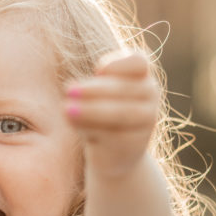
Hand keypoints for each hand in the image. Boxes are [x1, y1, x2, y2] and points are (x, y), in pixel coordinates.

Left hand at [64, 51, 160, 177]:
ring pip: (120, 113)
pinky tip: (74, 124)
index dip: (117, 63)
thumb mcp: (95, 95)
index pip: (138, 62)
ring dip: (91, 109)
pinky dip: (89, 128)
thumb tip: (71, 89)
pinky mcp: (133, 145)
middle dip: (94, 89)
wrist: (114, 154)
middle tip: (68, 90)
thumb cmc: (101, 113)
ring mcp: (145, 122)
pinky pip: (111, 135)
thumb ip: (89, 88)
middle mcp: (150, 96)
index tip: (97, 71)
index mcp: (141, 76)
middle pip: (123, 88)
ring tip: (66, 109)